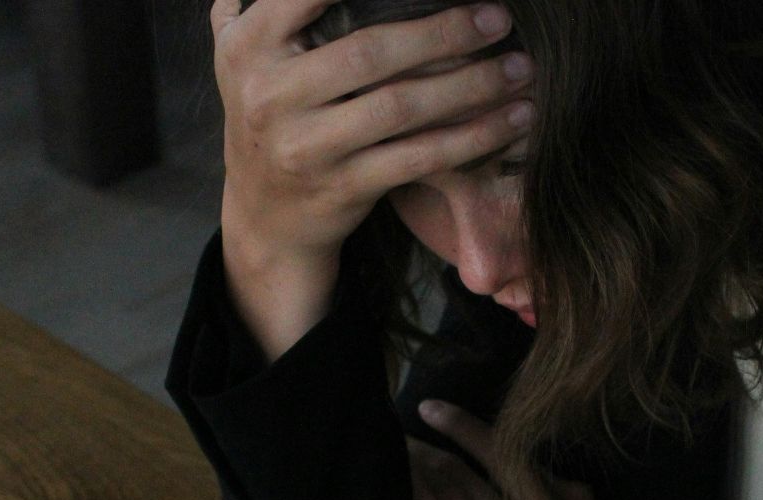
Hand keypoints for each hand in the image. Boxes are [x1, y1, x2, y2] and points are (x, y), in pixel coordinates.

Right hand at [210, 0, 532, 353]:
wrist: (264, 215)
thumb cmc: (272, 113)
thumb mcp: (243, 54)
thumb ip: (262, 1)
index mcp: (249, 45)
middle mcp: (271, 94)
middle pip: (370, 52)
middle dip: (443, 32)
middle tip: (498, 18)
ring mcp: (306, 146)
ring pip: (401, 108)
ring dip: (471, 86)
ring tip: (519, 68)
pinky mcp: (343, 188)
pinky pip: (419, 158)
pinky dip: (471, 137)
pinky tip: (511, 119)